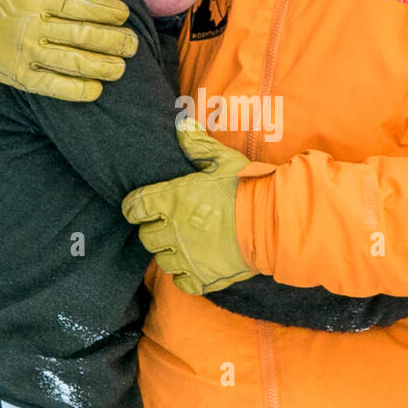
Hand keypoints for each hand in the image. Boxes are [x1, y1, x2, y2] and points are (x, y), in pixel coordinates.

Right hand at [0, 0, 138, 101]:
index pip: (79, 4)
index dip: (107, 11)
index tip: (124, 15)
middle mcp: (30, 24)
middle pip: (82, 35)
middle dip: (114, 41)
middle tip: (133, 44)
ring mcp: (24, 52)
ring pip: (72, 62)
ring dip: (102, 66)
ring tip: (121, 67)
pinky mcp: (19, 75)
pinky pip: (52, 86)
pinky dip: (77, 90)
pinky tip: (96, 88)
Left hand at [122, 120, 256, 294]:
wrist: (272, 222)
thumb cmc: (247, 188)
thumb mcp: (224, 160)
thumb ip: (198, 144)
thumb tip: (182, 125)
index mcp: (172, 200)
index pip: (134, 207)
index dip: (134, 207)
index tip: (139, 207)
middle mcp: (173, 230)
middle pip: (146, 236)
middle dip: (154, 229)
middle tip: (169, 224)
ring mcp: (187, 256)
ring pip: (162, 260)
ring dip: (170, 252)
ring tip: (185, 244)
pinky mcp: (202, 277)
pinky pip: (181, 282)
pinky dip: (185, 275)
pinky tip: (196, 264)